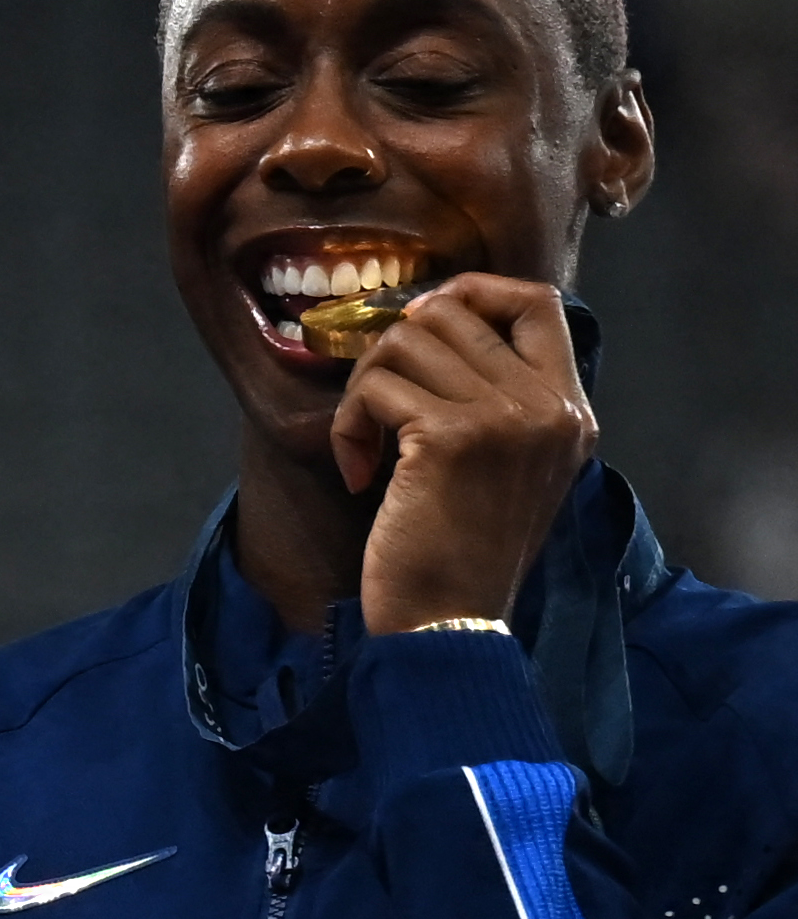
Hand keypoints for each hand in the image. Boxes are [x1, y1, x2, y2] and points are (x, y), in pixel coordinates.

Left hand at [340, 273, 598, 638]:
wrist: (451, 623)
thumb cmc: (462, 551)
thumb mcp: (505, 466)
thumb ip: (495, 398)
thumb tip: (431, 323)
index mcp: (570, 408)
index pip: (538, 301)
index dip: (471, 295)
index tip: (422, 331)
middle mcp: (549, 404)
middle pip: (452, 313)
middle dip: (392, 351)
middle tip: (377, 407)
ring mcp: (505, 417)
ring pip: (406, 342)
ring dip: (365, 389)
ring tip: (367, 444)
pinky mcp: (450, 436)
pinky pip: (375, 389)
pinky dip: (348, 427)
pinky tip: (358, 473)